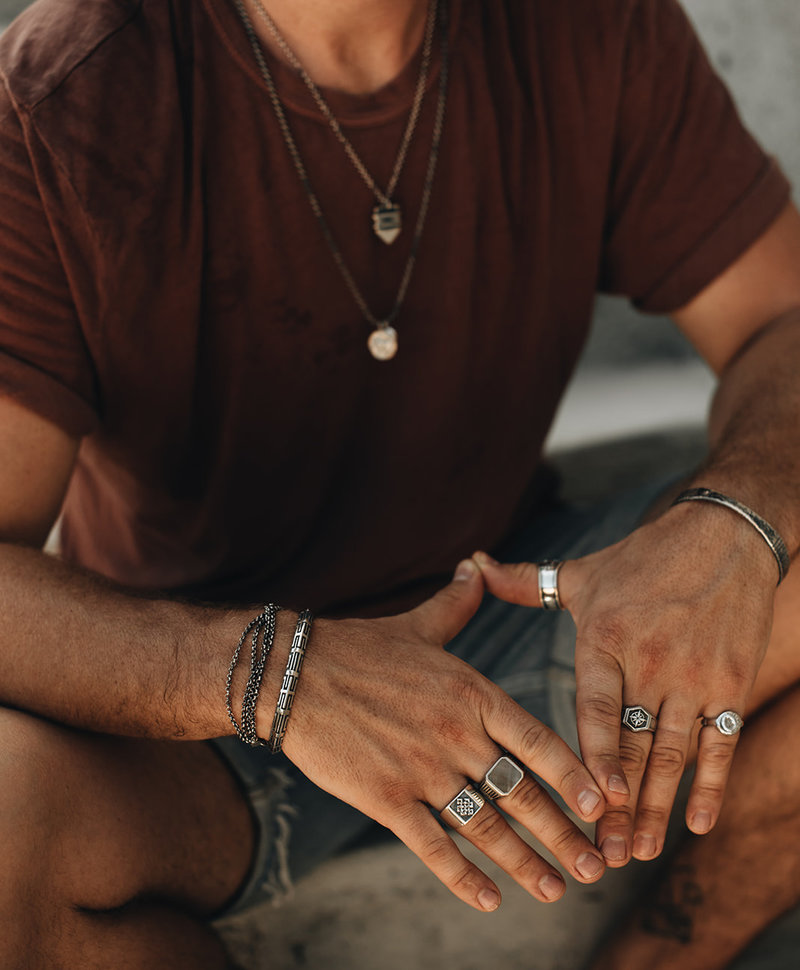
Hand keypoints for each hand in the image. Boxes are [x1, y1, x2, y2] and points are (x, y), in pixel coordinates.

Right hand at [281, 559, 607, 911]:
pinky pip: (434, 848)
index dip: (575, 778)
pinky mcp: (387, 799)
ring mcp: (423, 771)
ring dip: (526, 864)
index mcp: (473, 694)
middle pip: (523, 794)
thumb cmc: (359, 648)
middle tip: (595, 867)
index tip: (603, 806)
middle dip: (564, 835)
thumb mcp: (419, 624)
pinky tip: (489, 900)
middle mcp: (457, 735)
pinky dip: (464, 878)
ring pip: (487, 828)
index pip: (539, 742)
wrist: (294, 674)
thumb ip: (458, 602)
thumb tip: (478, 565)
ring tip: (556, 890)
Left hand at [474, 500, 775, 866]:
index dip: (593, 756)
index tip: (588, 802)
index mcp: (606, 637)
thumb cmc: (645, 557)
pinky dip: (710, 785)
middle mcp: (650, 662)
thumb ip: (526, 582)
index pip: (596, 707)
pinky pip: (720, 743)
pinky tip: (697, 824)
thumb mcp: (584, 573)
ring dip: (657, 808)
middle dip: (618, 805)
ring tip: (638, 852)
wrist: (725, 536)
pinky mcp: (730, 683)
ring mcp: (694, 677)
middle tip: (603, 855)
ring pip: (672, 754)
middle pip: (632, 745)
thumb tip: (473, 563)